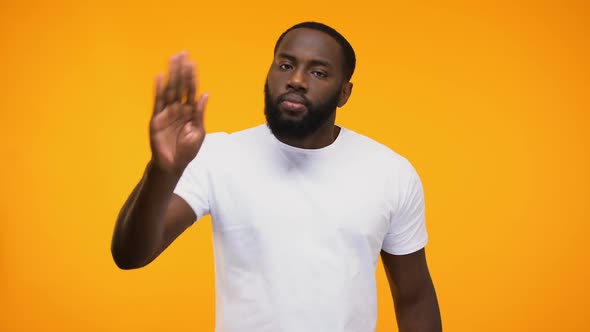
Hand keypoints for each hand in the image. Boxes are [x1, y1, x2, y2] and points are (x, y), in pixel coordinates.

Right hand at [149, 51, 208, 174]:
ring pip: (170, 90)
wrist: (173, 164)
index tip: (192, 63)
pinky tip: (159, 77)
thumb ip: (199, 113)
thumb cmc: (187, 150)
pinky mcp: (157, 118)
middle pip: (180, 86)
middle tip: (182, 54)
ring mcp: (167, 112)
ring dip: (171, 75)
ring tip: (172, 60)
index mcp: (190, 112)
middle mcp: (178, 109)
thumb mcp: (198, 132)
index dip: (192, 77)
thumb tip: (205, 94)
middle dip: (181, 71)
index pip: (191, 90)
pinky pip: (158, 102)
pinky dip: (158, 89)